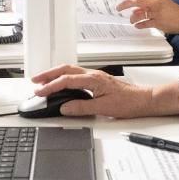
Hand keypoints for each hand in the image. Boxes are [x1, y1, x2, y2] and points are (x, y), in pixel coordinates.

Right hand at [30, 64, 158, 117]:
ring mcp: (95, 77)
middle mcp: (93, 75)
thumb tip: (64, 107)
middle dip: (48, 74)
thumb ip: (81, 107)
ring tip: (44, 82)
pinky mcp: (97, 81)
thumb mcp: (103, 108)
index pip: (66, 81)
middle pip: (65, 70)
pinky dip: (65, 78)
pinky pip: (76, 76)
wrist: (143, 100)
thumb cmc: (128, 102)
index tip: (39, 92)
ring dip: (56, 75)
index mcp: (93, 79)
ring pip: (70, 71)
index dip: (51, 86)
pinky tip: (62, 84)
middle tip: (35, 81)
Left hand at [116, 0, 178, 33]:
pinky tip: (138, 26)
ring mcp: (157, 13)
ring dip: (133, 18)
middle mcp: (156, 3)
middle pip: (137, 1)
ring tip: (132, 21)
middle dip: (125, 4)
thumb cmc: (173, 11)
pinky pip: (145, 24)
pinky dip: (139, 25)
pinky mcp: (158, 22)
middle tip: (119, 9)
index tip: (121, 3)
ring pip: (139, 14)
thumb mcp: (161, 3)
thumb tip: (135, 9)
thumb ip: (148, 4)